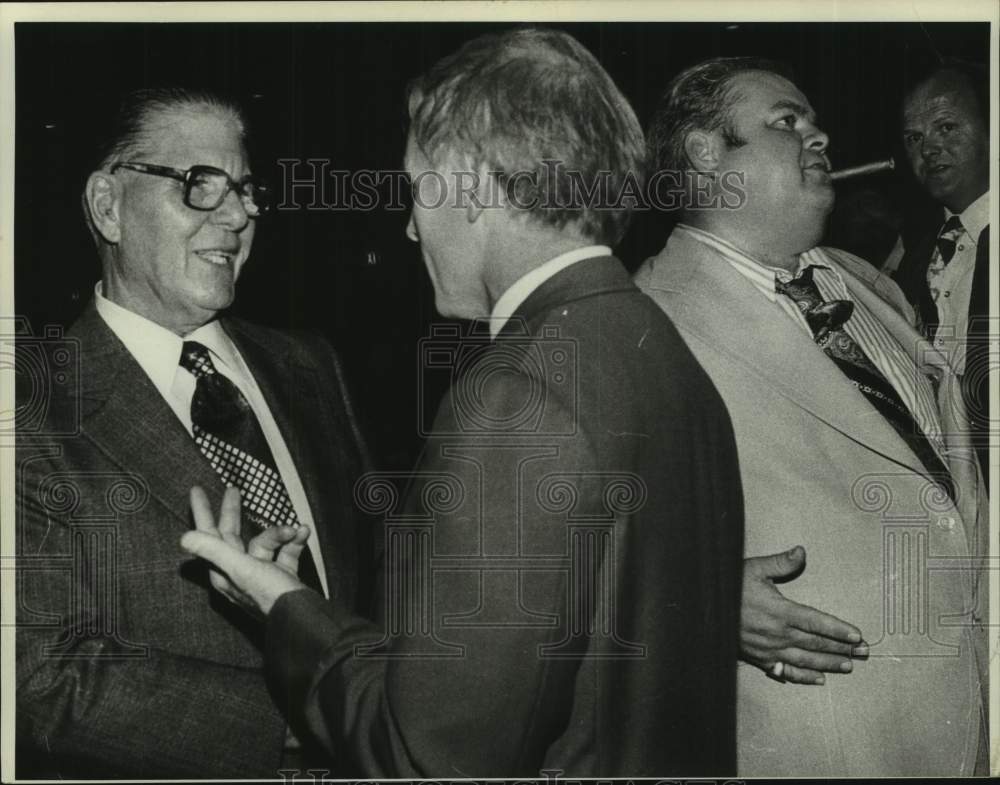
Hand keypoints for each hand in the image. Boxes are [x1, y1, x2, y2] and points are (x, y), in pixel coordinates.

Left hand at [180, 486, 311, 617]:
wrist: (302, 618)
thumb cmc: (270, 596)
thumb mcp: (241, 569)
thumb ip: (214, 550)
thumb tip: (184, 538)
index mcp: (224, 569)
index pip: (208, 535)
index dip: (202, 512)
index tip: (196, 491)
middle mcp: (239, 571)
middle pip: (232, 534)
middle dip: (233, 512)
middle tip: (231, 490)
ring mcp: (261, 572)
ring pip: (266, 541)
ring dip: (281, 532)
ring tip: (292, 529)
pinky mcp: (281, 575)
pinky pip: (286, 550)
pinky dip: (295, 541)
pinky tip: (303, 533)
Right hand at [741, 546, 868, 684]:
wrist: (702, 610)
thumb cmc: (729, 587)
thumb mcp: (752, 568)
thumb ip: (780, 562)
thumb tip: (801, 552)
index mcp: (780, 611)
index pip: (816, 622)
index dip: (838, 629)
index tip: (857, 635)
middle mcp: (778, 634)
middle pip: (816, 643)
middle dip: (842, 648)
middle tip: (864, 652)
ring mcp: (769, 649)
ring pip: (805, 659)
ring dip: (829, 663)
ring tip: (849, 666)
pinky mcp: (759, 658)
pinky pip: (785, 671)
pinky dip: (803, 676)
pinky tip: (818, 679)